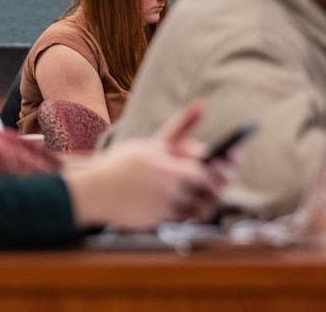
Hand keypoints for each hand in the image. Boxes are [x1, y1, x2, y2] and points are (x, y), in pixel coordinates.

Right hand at [64, 102, 227, 229]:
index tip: (233, 162)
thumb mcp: (154, 142)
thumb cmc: (125, 163)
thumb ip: (182, 126)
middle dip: (220, 186)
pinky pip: (185, 219)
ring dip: (209, 203)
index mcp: (170, 162)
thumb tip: (203, 103)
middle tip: (222, 182)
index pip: (209, 168)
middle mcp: (169, 185)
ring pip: (201, 208)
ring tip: (208, 196)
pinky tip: (189, 206)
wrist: (92, 192)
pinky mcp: (158, 221)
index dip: (226, 167)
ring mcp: (164, 205)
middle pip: (211, 190)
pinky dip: (191, 213)